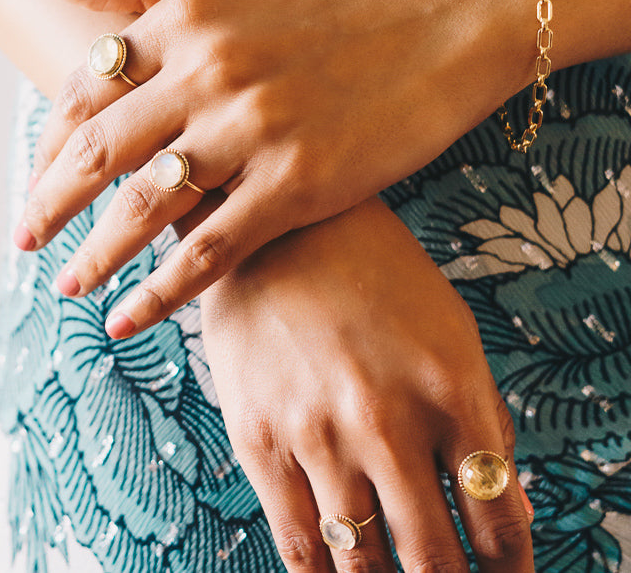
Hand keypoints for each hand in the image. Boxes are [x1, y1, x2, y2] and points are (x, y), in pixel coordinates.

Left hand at [16, 0, 530, 338]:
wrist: (444, 23)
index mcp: (184, 22)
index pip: (86, 90)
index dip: (51, 143)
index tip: (38, 178)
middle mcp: (206, 74)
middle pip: (99, 152)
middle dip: (49, 203)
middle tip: (22, 241)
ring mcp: (251, 131)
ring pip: (144, 208)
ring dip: (94, 256)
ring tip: (66, 288)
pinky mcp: (296, 183)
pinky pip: (210, 250)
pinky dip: (160, 293)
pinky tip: (125, 320)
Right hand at [199, 197, 534, 571]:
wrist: (272, 231)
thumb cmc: (371, 275)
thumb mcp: (449, 330)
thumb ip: (480, 418)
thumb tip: (505, 504)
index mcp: (450, 390)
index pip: (498, 516)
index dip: (510, 568)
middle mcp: (387, 420)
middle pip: (432, 554)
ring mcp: (318, 434)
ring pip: (361, 558)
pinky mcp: (259, 439)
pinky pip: (296, 539)